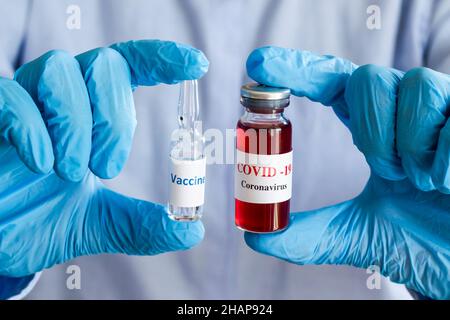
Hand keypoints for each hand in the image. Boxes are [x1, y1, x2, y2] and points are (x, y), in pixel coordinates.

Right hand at [0, 40, 207, 277]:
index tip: (195, 64)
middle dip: (115, 116)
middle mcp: (60, 101)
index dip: (161, 59)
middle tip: (107, 168)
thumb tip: (191, 228)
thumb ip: (141, 224)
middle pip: (103, 64)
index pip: (129, 68)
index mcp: (91, 116)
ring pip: (60, 69)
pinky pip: (10, 96)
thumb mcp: (98, 223)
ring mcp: (23, 103)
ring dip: (77, 124)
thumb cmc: (38, 218)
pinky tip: (41, 164)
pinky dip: (33, 128)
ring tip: (69, 172)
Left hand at [244, 46, 449, 298]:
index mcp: (376, 129)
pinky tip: (449, 184)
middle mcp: (407, 111)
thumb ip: (311, 236)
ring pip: (417, 85)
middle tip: (389, 172)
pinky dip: (447, 160)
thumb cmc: (422, 239)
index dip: (297, 70)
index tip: (259, 64)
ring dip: (411, 143)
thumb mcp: (359, 236)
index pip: (332, 84)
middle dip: (372, 130)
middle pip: (369, 77)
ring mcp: (448, 112)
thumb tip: (256, 238)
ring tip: (423, 180)